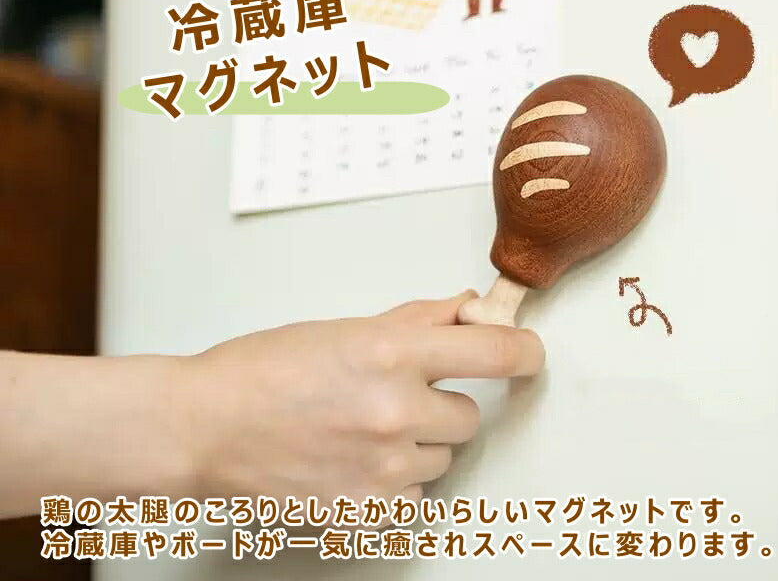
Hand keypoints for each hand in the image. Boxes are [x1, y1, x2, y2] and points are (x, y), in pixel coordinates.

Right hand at [182, 292, 544, 504]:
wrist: (203, 428)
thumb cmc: (261, 370)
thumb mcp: (341, 328)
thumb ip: (415, 320)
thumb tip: (466, 311)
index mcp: (390, 354)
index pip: (495, 354)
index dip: (523, 352)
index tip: (527, 354)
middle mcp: (395, 413)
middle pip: (470, 417)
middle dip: (442, 403)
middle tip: (396, 395)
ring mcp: (383, 469)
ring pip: (442, 458)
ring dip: (418, 443)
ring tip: (362, 428)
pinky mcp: (367, 513)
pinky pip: (413, 494)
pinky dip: (395, 479)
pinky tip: (353, 460)